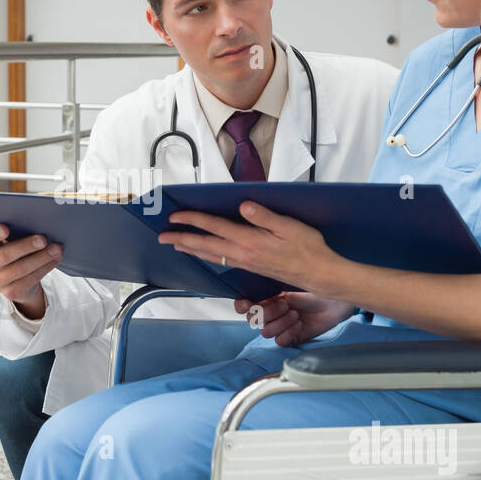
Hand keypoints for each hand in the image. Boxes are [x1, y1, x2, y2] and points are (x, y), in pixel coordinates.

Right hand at [0, 224, 62, 318]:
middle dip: (26, 246)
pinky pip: (29, 280)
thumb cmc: (16, 250)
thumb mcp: (13, 239)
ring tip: (55, 250)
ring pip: (21, 268)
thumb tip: (39, 223)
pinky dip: (44, 268)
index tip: (5, 229)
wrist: (19, 277)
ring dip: (41, 258)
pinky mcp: (11, 291)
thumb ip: (18, 230)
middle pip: (6, 254)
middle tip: (42, 240)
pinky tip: (54, 260)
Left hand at [159, 201, 348, 296]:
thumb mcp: (289, 226)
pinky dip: (207, 256)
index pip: (214, 227)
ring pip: (211, 255)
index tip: (175, 215)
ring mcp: (246, 262)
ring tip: (176, 245)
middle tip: (162, 237)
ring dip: (191, 249)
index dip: (192, 220)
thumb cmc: (308, 248)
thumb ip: (265, 216)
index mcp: (250, 240)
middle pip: (205, 245)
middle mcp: (243, 253)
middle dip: (181, 239)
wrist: (319, 274)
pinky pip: (221, 261)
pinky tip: (204, 255)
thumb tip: (244, 206)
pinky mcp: (251, 267)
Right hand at [235, 292, 353, 345]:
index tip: (248, 303)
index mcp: (267, 298)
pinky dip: (288, 333)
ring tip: (295, 314)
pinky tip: (299, 324)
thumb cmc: (315, 290)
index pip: (244, 306)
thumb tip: (257, 279)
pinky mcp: (291, 338)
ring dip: (280, 323)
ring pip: (265, 332)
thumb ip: (271, 286)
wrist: (335, 302)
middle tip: (285, 305)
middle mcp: (271, 313)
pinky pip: (279, 341)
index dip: (242, 306)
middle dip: (268, 312)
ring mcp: (280, 326)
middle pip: (253, 320)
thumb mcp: (291, 285)